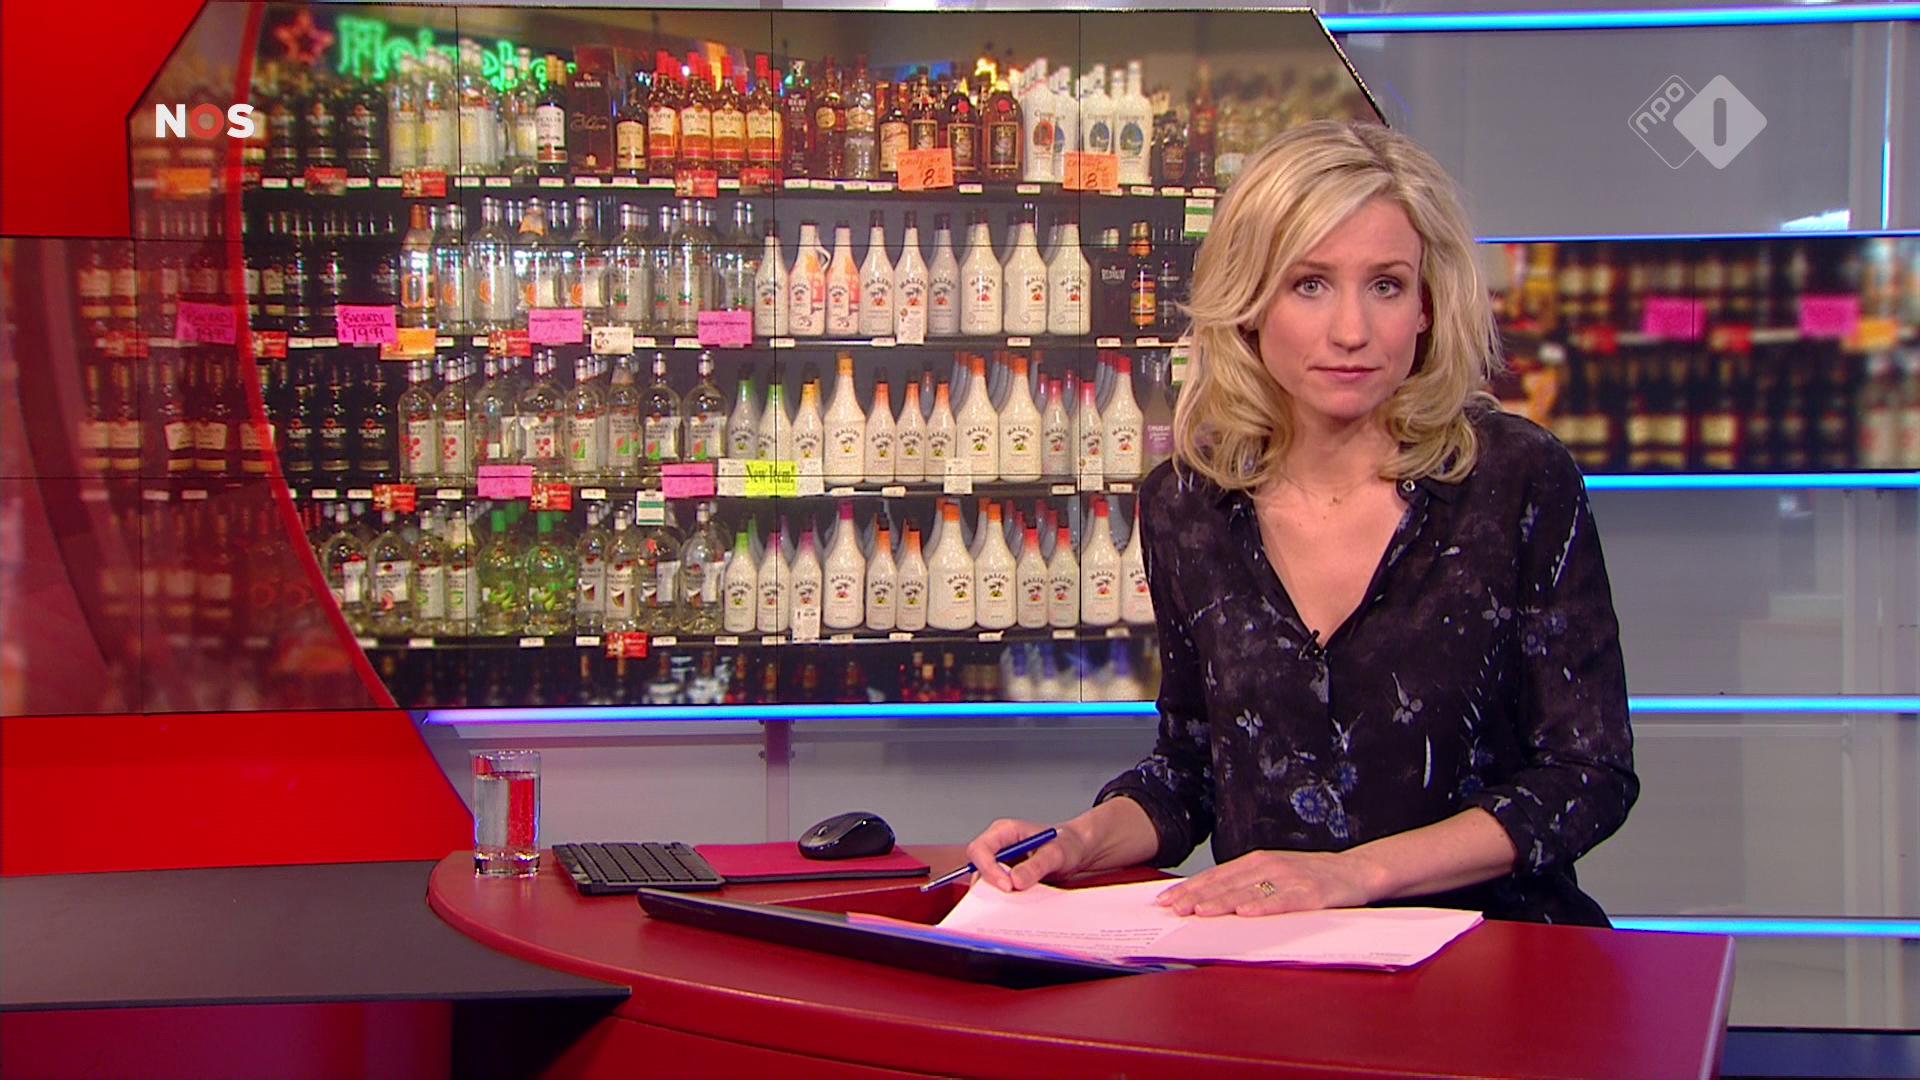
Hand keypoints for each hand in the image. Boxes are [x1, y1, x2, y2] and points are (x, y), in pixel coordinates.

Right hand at [962, 818, 1089, 891]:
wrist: (1076, 852)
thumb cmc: (1067, 845)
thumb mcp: (1056, 853)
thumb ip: (1036, 866)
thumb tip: (1015, 881)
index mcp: (1004, 831)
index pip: (980, 849)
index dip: (988, 869)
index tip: (1007, 886)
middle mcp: (998, 846)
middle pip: (978, 867)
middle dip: (990, 885)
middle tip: (1011, 898)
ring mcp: (1000, 862)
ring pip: (985, 881)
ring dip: (998, 894)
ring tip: (1020, 900)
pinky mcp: (1006, 876)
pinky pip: (997, 889)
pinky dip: (1005, 898)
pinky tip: (1022, 902)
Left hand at [1154, 849, 1378, 916]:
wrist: (1355, 871)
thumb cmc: (1309, 876)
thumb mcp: (1272, 873)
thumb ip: (1243, 884)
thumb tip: (1205, 900)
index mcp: (1256, 861)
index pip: (1215, 876)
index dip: (1189, 888)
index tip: (1165, 900)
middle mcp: (1268, 866)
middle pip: (1226, 884)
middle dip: (1196, 897)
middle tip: (1173, 909)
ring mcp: (1289, 879)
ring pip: (1249, 892)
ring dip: (1222, 903)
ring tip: (1199, 912)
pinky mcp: (1310, 893)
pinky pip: (1283, 902)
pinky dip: (1264, 907)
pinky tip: (1246, 914)